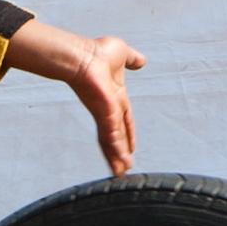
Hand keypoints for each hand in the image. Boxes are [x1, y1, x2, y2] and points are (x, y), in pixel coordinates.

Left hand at [4, 20, 146, 175]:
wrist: (84, 55)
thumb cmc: (97, 52)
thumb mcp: (123, 54)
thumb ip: (133, 59)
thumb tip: (141, 60)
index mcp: (115, 96)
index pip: (124, 119)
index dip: (127, 133)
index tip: (130, 146)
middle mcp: (109, 108)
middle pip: (117, 134)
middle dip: (121, 151)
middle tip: (124, 168)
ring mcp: (105, 114)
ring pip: (113, 140)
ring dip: (117, 157)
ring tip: (122, 173)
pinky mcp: (103, 117)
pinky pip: (113, 138)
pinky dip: (117, 152)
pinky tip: (121, 164)